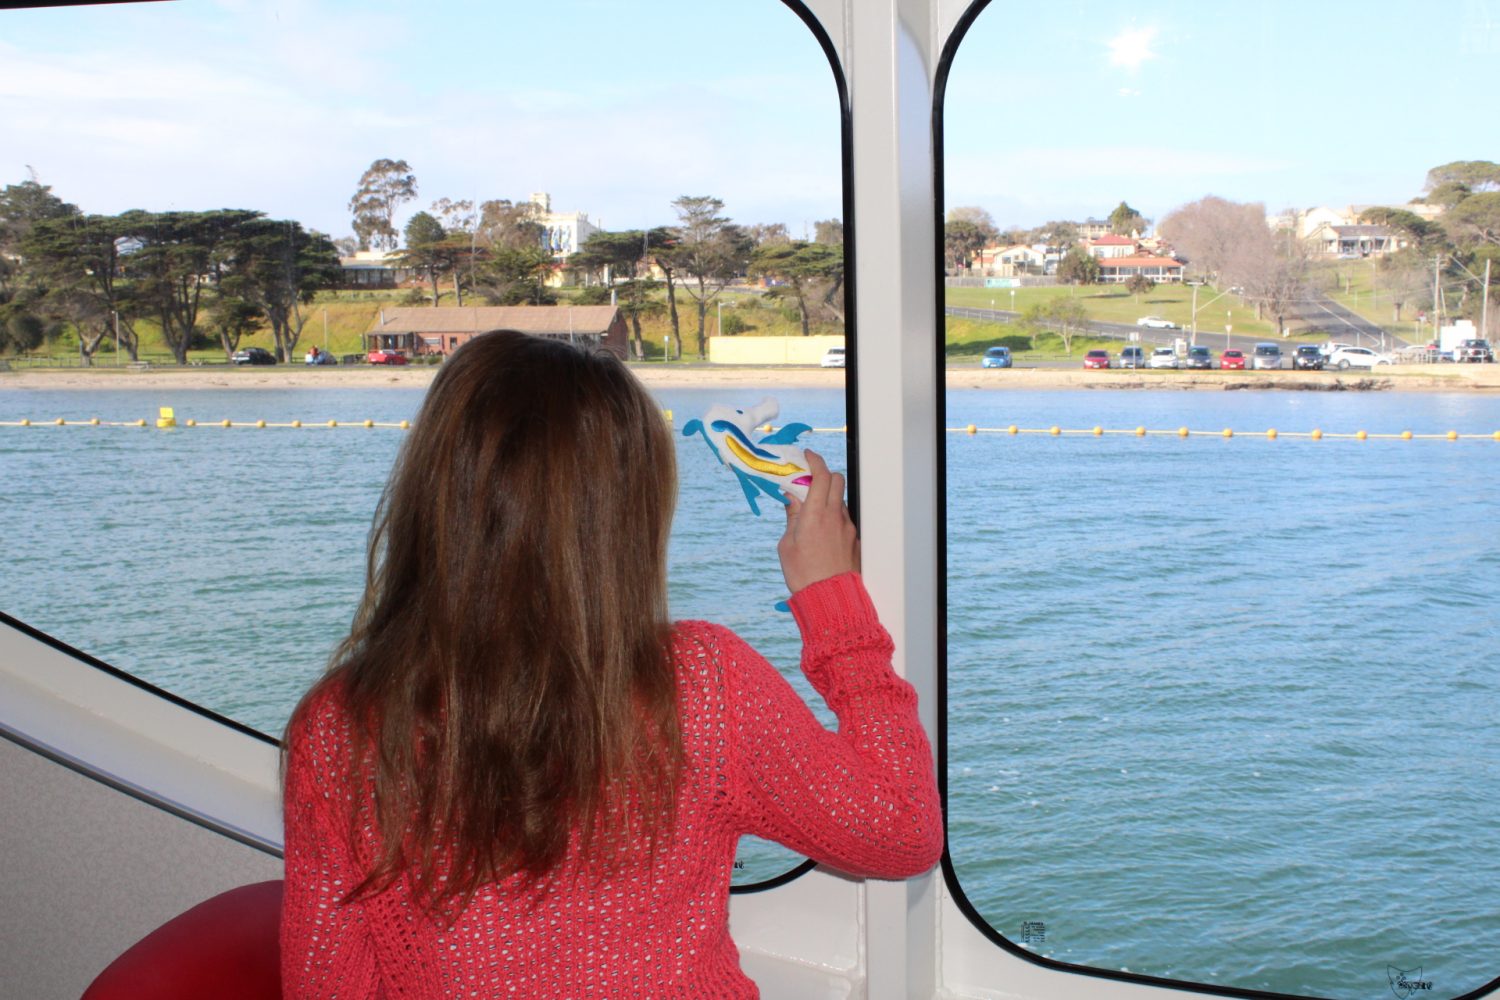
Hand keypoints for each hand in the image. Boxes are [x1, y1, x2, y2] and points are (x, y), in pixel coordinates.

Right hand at [777, 450, 859, 594]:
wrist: (830, 599)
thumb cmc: (804, 575)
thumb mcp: (787, 545)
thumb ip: (791, 516)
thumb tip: (791, 497)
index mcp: (816, 514)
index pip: (821, 475)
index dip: (814, 460)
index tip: (807, 456)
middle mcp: (836, 516)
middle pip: (836, 480)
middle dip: (823, 475)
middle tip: (807, 483)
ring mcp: (848, 527)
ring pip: (839, 500)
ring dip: (827, 499)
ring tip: (811, 516)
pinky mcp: (855, 540)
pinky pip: (844, 519)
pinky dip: (833, 517)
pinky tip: (821, 534)